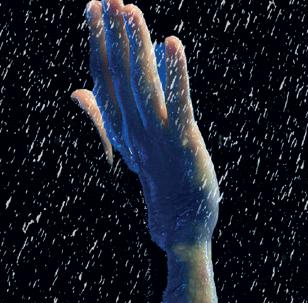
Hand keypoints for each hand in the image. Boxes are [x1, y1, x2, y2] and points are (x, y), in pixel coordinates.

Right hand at [70, 0, 219, 250]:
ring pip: (143, 85)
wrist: (180, 229)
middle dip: (114, 36)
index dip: (98, 42)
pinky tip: (172, 44)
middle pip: (120, 76)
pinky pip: (178, 104)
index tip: (94, 6)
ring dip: (137, 47)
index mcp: (120, 128)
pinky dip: (175, 74)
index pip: (104, 77)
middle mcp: (134, 130)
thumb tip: (77, 91)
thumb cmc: (158, 184)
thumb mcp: (127, 148)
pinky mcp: (185, 145)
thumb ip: (103, 116)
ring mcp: (159, 138)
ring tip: (132, 12)